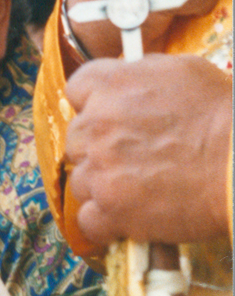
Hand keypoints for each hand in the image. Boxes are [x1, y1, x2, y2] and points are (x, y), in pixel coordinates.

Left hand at [66, 53, 231, 244]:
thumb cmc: (224, 116)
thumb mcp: (183, 72)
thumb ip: (142, 76)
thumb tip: (128, 83)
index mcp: (112, 85)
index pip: (78, 91)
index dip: (93, 106)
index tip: (108, 118)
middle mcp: (97, 125)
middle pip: (76, 139)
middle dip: (98, 148)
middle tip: (131, 158)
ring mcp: (100, 170)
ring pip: (81, 182)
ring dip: (103, 186)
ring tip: (139, 189)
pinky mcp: (110, 209)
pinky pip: (89, 221)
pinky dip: (106, 223)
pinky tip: (129, 217)